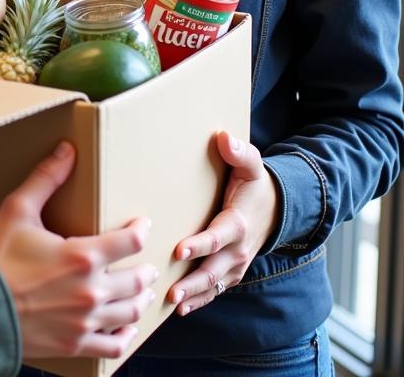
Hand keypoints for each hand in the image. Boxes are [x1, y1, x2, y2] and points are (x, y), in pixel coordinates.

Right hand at [0, 141, 156, 359]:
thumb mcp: (17, 210)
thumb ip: (45, 179)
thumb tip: (67, 151)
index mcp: (82, 256)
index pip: (130, 241)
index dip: (141, 230)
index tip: (142, 225)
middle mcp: (91, 291)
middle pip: (137, 280)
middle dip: (145, 270)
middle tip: (147, 264)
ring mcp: (85, 322)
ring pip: (130, 313)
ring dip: (141, 300)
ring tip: (143, 292)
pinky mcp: (74, 344)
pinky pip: (113, 346)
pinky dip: (125, 337)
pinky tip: (126, 329)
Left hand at [168, 131, 278, 315]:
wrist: (276, 208)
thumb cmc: (255, 184)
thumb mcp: (252, 164)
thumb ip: (240, 152)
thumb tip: (224, 138)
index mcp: (238, 223)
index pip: (216, 238)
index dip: (199, 245)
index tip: (178, 250)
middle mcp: (238, 249)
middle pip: (213, 269)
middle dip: (193, 282)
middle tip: (170, 291)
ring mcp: (236, 263)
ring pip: (214, 284)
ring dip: (194, 295)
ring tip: (172, 303)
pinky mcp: (232, 271)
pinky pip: (217, 289)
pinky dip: (201, 300)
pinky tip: (180, 308)